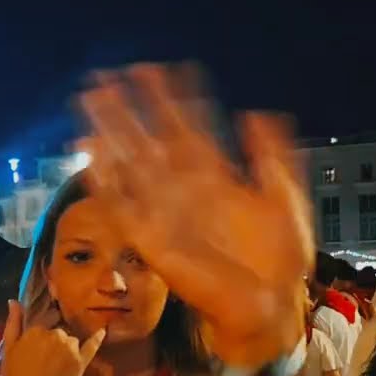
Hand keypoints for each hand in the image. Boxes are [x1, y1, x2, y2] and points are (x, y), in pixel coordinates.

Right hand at [0, 300, 105, 375]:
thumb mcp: (8, 348)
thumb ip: (14, 322)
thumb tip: (14, 301)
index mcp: (36, 330)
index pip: (43, 326)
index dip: (40, 339)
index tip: (36, 352)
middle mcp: (56, 335)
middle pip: (59, 333)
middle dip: (53, 344)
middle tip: (43, 363)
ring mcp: (70, 349)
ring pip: (72, 341)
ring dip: (67, 349)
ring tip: (55, 368)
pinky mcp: (81, 363)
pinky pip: (91, 346)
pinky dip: (97, 339)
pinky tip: (103, 331)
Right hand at [78, 64, 312, 365]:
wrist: (269, 306)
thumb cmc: (281, 261)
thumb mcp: (286, 198)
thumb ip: (273, 156)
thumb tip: (255, 112)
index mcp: (216, 178)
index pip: (187, 129)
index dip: (172, 99)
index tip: (156, 68)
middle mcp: (185, 191)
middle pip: (149, 140)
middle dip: (129, 109)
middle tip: (107, 74)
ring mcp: (167, 213)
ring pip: (130, 164)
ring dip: (110, 132)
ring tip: (91, 99)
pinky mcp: (152, 240)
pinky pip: (121, 207)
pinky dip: (104, 180)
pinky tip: (89, 152)